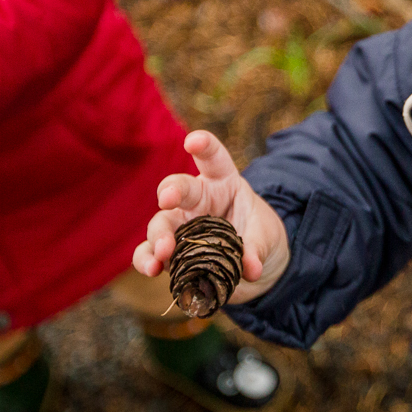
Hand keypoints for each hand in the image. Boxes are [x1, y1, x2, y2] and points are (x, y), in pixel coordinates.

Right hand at [132, 130, 289, 303]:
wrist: (252, 262)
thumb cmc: (258, 235)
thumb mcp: (265, 237)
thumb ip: (257, 249)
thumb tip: (252, 269)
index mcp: (222, 182)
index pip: (212, 158)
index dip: (203, 145)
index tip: (193, 141)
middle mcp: (195, 199)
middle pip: (178, 188)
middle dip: (171, 190)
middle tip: (167, 199)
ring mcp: (179, 225)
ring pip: (160, 223)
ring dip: (159, 236)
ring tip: (163, 252)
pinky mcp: (170, 252)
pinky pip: (150, 252)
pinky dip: (147, 259)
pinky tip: (151, 269)